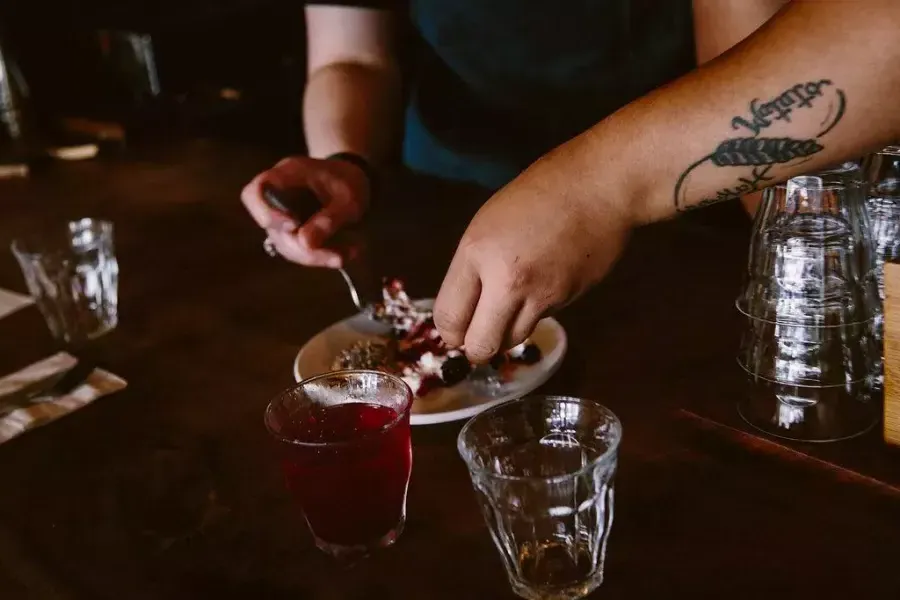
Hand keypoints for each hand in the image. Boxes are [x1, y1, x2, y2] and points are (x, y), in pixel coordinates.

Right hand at [241, 156, 369, 267]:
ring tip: (344, 257)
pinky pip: (295, 249)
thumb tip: (305, 243)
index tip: (292, 226)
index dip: (265, 213)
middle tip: (337, 257)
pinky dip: (317, 257)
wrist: (352, 180)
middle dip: (302, 248)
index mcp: (287, 174)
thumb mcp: (349, 199)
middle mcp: (277, 194)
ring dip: (312, 257)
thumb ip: (330, 218)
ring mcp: (281, 214)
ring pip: (283, 243)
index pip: (255, 192)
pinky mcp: (290, 231)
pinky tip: (343, 257)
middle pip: (271, 227)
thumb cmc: (349, 181)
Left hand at [433, 158, 633, 362]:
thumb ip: (472, 269)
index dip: (450, 332)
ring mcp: (540, 294)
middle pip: (479, 346)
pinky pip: (540, 320)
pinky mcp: (567, 300)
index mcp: (477, 253)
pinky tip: (543, 283)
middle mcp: (506, 280)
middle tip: (478, 336)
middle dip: (475, 348)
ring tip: (510, 310)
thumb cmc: (538, 195)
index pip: (449, 318)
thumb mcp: (487, 224)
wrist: (598, 187)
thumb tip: (463, 312)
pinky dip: (535, 312)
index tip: (456, 331)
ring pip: (511, 341)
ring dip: (506, 334)